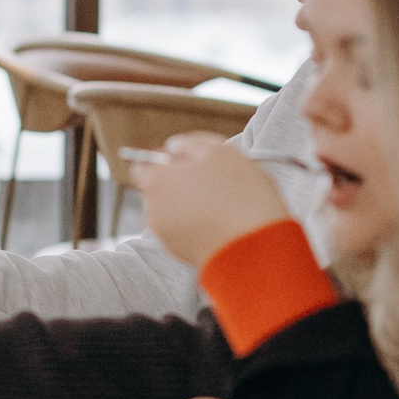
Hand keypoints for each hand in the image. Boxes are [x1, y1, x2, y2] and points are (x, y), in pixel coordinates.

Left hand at [136, 133, 291, 270]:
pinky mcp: (182, 255)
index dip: (163, 161)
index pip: (142, 167)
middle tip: (209, 181)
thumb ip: (189, 144)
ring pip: (172, 212)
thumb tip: (173, 147)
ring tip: (220, 204)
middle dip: (177, 184)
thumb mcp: (218, 151)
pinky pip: (185, 233)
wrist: (256, 247)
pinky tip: (221, 222)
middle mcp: (153, 212)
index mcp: (156, 183)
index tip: (185, 161)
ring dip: (188, 206)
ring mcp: (166, 236)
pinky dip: (197, 226)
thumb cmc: (240, 195)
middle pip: (158, 191)